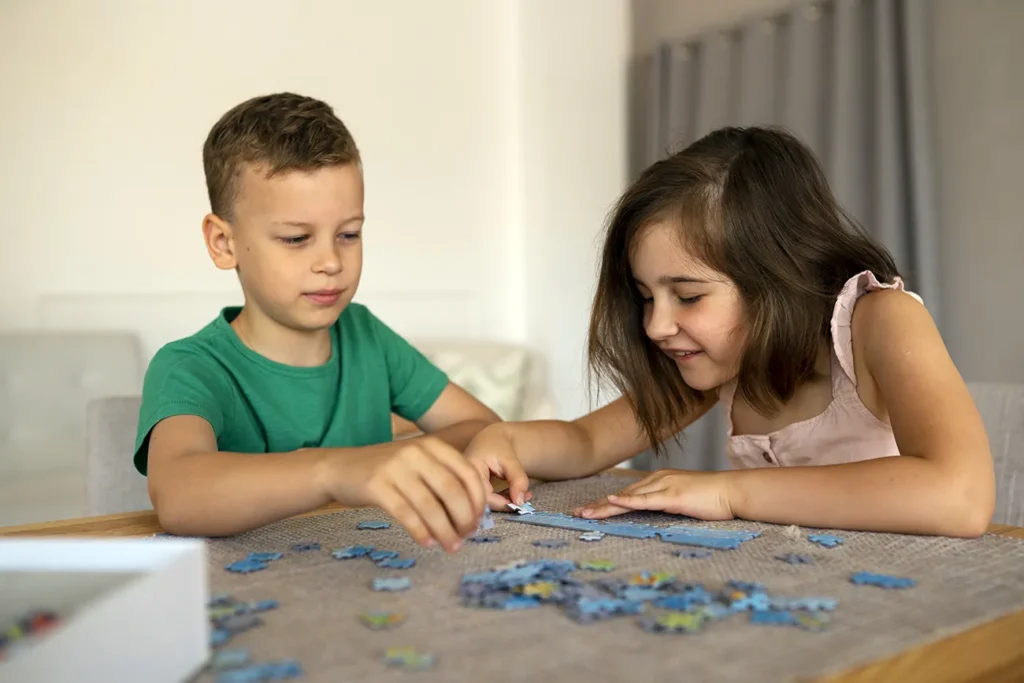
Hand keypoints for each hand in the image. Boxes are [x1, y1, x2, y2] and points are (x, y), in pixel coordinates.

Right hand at [319, 436, 486, 552]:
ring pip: (430, 506)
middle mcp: (416, 453)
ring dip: (445, 531)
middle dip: (464, 518)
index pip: (467, 473)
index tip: (479, 521)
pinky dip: (421, 532)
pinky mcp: (377, 486)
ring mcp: (395, 468)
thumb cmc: (387, 471)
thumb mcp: (418, 464)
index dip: (478, 500)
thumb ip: (444, 478)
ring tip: (451, 546)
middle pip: (452, 490)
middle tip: (467, 537)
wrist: (339, 468)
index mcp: (433, 446)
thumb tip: (476, 511)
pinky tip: (428, 543)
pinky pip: (406, 514)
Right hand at [463, 425, 531, 510]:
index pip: (483, 495)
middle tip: (526, 499)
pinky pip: (487, 500)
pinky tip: (516, 494)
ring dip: (506, 502)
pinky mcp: (473, 490)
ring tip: (525, 496)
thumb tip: (519, 502)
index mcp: (469, 469)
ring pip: (485, 503)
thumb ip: (517, 479)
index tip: (520, 503)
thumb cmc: (498, 445)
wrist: (491, 438)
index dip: (501, 503)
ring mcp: (467, 486)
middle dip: (505, 504)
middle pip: (482, 502)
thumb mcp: (510, 459)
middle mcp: (464, 480)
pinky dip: (503, 499)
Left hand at [572, 469, 735, 520]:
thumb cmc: (713, 498)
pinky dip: (627, 502)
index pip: (627, 494)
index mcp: (659, 480)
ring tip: (585, 514)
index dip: (606, 503)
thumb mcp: (685, 501)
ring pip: (628, 498)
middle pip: (622, 495)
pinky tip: (612, 502)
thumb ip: (668, 504)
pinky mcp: (672, 496)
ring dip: (605, 507)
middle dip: (598, 505)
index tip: (588, 510)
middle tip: (576, 513)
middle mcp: (658, 479)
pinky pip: (645, 500)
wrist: (734, 491)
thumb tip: (655, 515)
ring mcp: (664, 486)